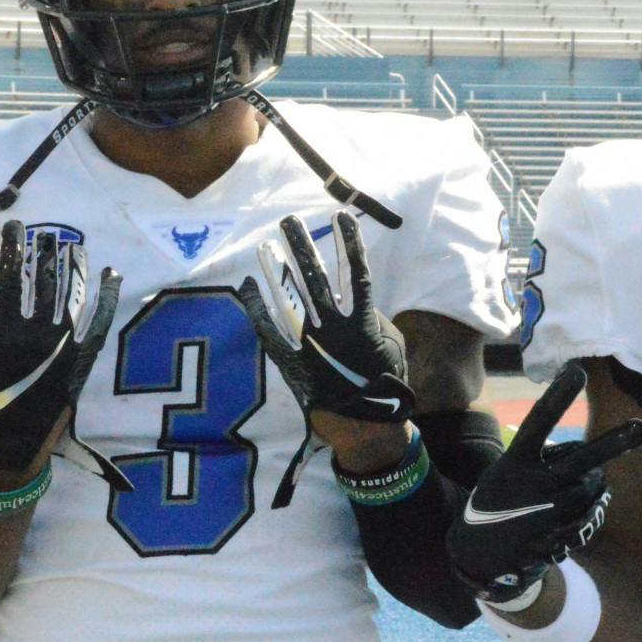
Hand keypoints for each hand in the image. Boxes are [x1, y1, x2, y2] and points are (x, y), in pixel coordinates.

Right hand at [0, 221, 121, 480]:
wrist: (12, 447)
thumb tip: (1, 297)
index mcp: (7, 332)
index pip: (10, 279)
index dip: (12, 250)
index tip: (14, 228)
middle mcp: (40, 334)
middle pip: (47, 281)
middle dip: (47, 253)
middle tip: (49, 235)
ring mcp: (66, 347)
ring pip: (74, 294)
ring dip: (75, 266)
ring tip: (74, 246)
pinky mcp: (84, 360)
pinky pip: (101, 320)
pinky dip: (107, 295)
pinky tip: (110, 273)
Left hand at [237, 211, 413, 458]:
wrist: (363, 425)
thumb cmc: (384, 382)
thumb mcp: (391, 344)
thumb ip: (374, 316)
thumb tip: (356, 301)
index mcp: (363, 321)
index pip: (356, 272)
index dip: (350, 243)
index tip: (342, 216)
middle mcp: (333, 327)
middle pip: (314, 277)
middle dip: (302, 246)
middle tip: (290, 221)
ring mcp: (309, 343)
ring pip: (289, 298)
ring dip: (277, 270)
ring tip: (266, 246)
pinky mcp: (291, 359)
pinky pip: (269, 329)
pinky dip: (258, 308)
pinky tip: (250, 288)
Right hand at [447, 363, 641, 601]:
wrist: (478, 552)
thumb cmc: (499, 499)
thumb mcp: (507, 470)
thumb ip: (544, 458)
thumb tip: (593, 457)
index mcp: (515, 461)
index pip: (539, 421)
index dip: (558, 396)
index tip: (578, 372)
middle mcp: (533, 484)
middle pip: (581, 459)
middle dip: (614, 443)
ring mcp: (548, 512)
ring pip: (593, 485)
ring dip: (595, 481)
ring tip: (580, 483)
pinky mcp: (558, 535)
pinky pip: (592, 513)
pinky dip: (591, 507)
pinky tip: (578, 508)